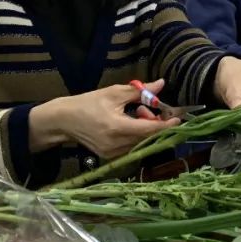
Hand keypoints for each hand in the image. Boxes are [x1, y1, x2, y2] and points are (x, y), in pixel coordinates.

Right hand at [29, 81, 179, 158]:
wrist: (63, 121)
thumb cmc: (87, 103)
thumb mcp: (113, 93)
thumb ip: (139, 91)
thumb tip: (160, 84)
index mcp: (117, 128)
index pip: (150, 129)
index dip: (166, 124)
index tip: (177, 116)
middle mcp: (117, 145)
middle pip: (147, 137)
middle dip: (155, 123)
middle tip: (148, 107)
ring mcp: (113, 153)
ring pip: (140, 142)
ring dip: (145, 128)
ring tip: (136, 112)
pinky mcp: (110, 157)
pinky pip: (131, 146)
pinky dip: (136, 135)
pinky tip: (129, 122)